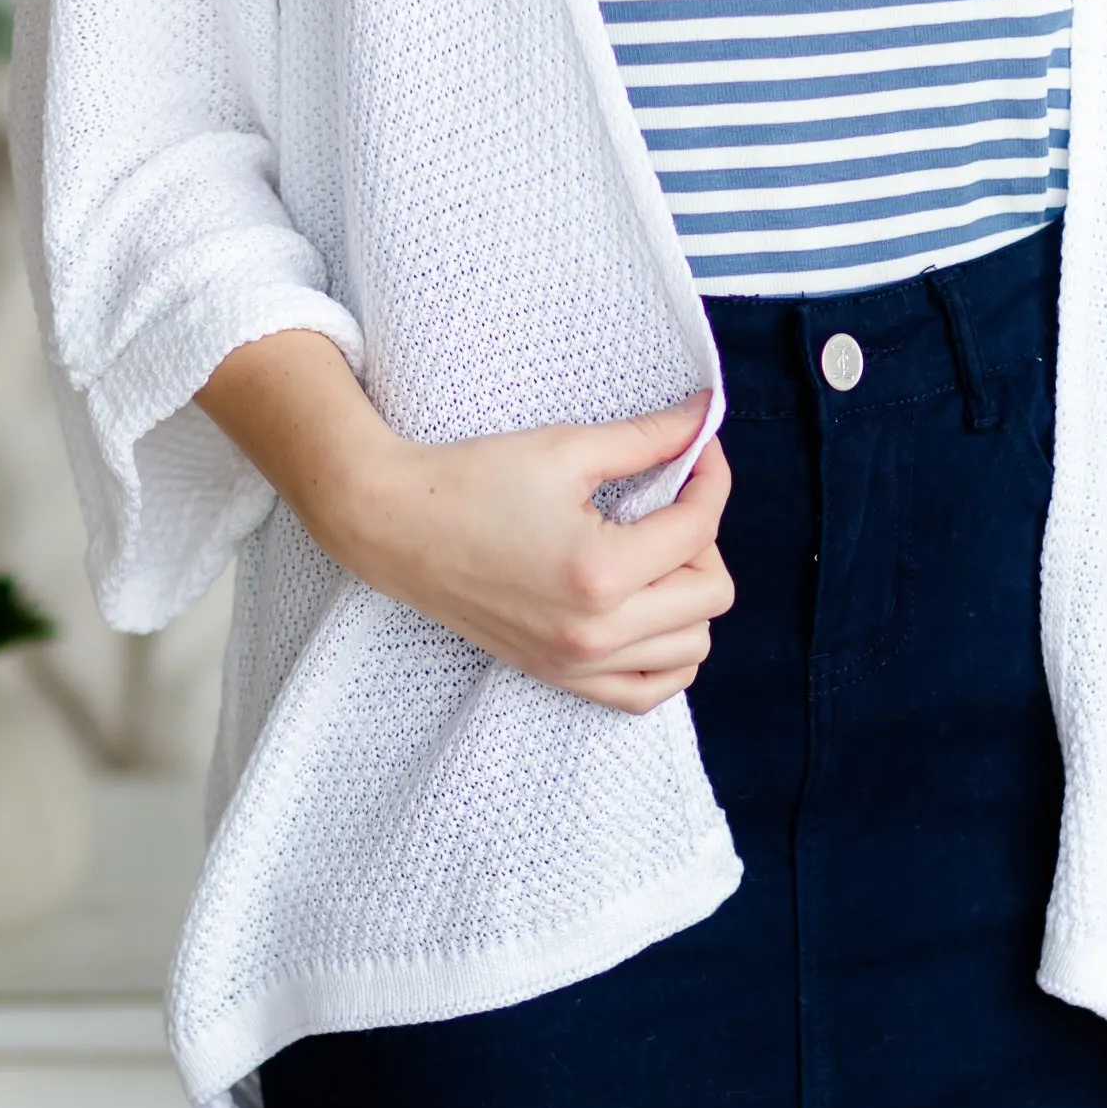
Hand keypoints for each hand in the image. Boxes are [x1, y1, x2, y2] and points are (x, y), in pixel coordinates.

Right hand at [193, 330, 732, 714]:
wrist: (395, 527)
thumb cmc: (473, 480)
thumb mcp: (567, 448)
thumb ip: (648, 437)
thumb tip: (705, 416)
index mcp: (601, 571)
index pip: (699, 527)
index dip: (709, 476)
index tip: (695, 449)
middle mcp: (596, 631)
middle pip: (711, 594)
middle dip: (702, 539)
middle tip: (667, 504)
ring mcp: (578, 664)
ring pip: (692, 648)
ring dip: (689, 597)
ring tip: (652, 555)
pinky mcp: (560, 677)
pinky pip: (649, 692)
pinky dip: (665, 655)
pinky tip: (646, 611)